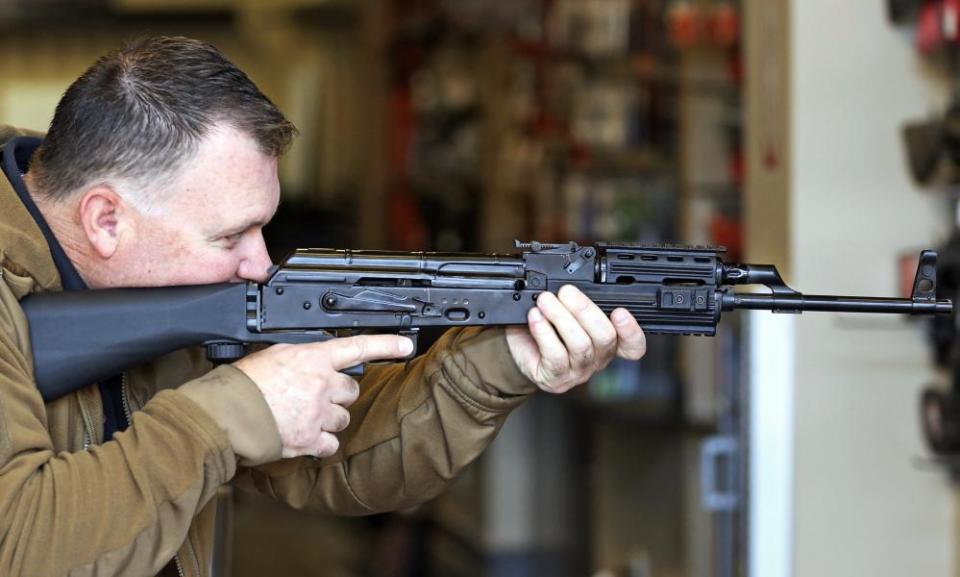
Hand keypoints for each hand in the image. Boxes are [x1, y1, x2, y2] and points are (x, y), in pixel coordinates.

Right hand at [233, 335, 413, 458]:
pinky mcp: (311, 439)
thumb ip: (300, 357)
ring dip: (330, 418)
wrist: (228, 414)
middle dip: (338, 393)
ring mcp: (319, 413)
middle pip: (351, 389)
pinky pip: (331, 443)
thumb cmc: (243, 384)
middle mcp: (322, 384)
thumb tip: (310, 361)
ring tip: (306, 416)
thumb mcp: (273, 355)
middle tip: (316, 395)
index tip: (405, 346)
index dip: (386, 345)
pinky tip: (307, 437)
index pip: (358, 347)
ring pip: (343, 417)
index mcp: (313, 358)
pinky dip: (321, 443)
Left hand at [505, 285, 645, 393]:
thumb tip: (571, 283)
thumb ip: (575, 301)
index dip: (632, 330)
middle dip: (585, 310)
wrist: (517, 351)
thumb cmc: (545, 330)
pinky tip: (535, 317)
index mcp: (607, 342)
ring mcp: (578, 371)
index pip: (633, 345)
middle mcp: (597, 359)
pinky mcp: (556, 378)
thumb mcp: (565, 313)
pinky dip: (544, 332)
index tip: (620, 311)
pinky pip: (555, 355)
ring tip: (545, 300)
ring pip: (581, 345)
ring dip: (561, 317)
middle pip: (605, 337)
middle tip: (566, 292)